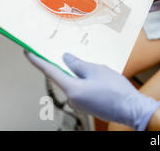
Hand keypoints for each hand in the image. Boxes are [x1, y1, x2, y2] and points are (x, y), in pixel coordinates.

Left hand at [25, 52, 159, 130]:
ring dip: (80, 73)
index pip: (50, 72)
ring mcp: (80, 103)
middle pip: (64, 77)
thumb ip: (78, 64)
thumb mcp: (97, 70)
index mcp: (72, 89)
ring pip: (75, 82)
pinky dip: (86, 80)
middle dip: (67, 64)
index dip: (38, 60)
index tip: (28, 52)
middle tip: (69, 50)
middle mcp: (72, 99)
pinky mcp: (87, 105)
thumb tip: (66, 59)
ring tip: (95, 65)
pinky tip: (98, 76)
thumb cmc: (116, 91)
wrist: (132, 109)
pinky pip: (82, 88)